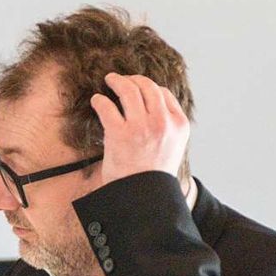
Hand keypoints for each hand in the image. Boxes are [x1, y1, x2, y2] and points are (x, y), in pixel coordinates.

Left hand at [89, 72, 189, 186]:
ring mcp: (141, 126)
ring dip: (117, 81)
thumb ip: (167, 126)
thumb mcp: (173, 147)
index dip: (148, 86)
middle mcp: (162, 122)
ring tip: (109, 80)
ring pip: (129, 89)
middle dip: (133, 79)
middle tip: (120, 79)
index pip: (164, 93)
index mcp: (179, 124)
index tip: (138, 87)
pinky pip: (107, 106)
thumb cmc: (153, 174)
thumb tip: (153, 107)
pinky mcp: (119, 133)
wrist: (143, 196)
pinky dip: (100, 100)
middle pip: (147, 86)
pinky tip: (97, 101)